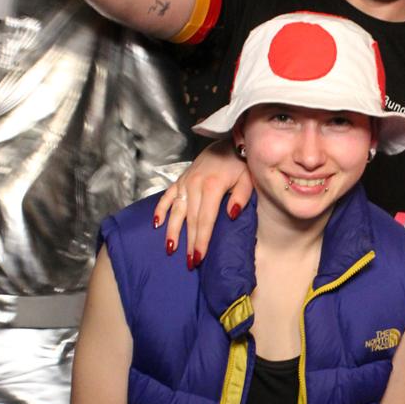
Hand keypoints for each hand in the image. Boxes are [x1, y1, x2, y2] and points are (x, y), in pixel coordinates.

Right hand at [153, 141, 251, 263]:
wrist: (229, 141)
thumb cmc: (240, 163)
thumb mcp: (248, 179)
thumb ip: (241, 197)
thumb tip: (231, 215)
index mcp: (213, 186)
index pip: (205, 220)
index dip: (202, 240)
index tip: (199, 258)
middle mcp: (195, 185)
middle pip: (191, 220)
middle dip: (189, 242)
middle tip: (189, 263)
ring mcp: (185, 182)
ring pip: (176, 210)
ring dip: (172, 231)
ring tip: (170, 249)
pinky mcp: (180, 179)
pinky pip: (167, 196)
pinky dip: (160, 209)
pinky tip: (156, 224)